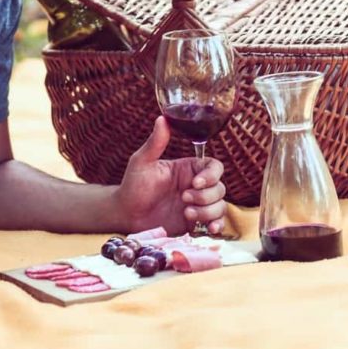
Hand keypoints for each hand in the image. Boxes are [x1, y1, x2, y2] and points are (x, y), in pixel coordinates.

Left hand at [114, 117, 228, 235]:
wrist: (126, 214)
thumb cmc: (133, 185)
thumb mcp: (142, 162)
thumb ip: (155, 143)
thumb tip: (162, 118)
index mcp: (188, 169)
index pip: (214, 167)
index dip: (211, 175)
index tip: (194, 183)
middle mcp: (196, 186)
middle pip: (220, 188)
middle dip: (205, 196)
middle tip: (184, 200)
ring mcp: (198, 205)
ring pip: (220, 206)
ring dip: (207, 212)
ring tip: (186, 214)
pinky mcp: (196, 223)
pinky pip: (217, 224)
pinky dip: (217, 226)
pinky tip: (207, 229)